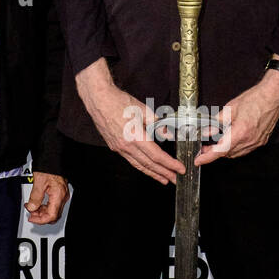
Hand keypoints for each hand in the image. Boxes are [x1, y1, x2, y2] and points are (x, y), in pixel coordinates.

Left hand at [24, 171, 69, 224]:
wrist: (52, 159)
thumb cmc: (48, 167)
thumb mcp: (39, 182)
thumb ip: (35, 198)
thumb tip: (31, 208)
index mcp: (58, 195)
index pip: (51, 215)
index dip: (41, 220)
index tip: (32, 219)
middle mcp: (63, 197)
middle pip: (53, 215)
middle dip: (41, 217)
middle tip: (31, 214)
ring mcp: (62, 195)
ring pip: (53, 211)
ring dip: (42, 212)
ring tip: (31, 207)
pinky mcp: (60, 193)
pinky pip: (53, 205)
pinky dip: (44, 207)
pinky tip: (37, 203)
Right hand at [75, 57, 184, 184]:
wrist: (99, 99)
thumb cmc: (119, 101)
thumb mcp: (143, 110)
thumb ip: (157, 123)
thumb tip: (167, 133)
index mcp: (135, 137)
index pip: (157, 156)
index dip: (170, 164)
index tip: (180, 169)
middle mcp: (126, 146)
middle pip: (149, 164)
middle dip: (164, 173)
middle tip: (175, 179)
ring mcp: (119, 148)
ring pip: (139, 165)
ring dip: (153, 173)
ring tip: (164, 179)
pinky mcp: (115, 146)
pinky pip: (131, 160)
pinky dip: (142, 166)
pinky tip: (147, 168)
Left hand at [195, 69, 278, 164]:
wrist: (273, 95)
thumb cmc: (255, 98)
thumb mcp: (230, 108)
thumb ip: (217, 122)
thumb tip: (207, 131)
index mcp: (241, 132)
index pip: (220, 150)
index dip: (207, 157)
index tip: (199, 161)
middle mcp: (249, 140)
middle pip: (227, 153)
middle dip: (214, 151)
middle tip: (205, 145)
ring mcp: (256, 142)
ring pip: (235, 153)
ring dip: (225, 150)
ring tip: (217, 140)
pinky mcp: (261, 141)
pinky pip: (244, 150)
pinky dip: (235, 147)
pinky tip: (231, 139)